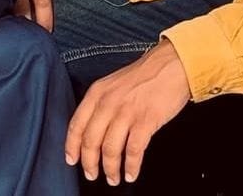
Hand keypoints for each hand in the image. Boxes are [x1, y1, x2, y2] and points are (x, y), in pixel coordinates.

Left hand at [65, 40, 190, 185]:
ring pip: (110, 149)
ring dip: (110, 169)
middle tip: (92, 175)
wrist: (170, 65)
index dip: (72, 146)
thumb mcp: (112, 84)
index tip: (72, 160)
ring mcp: (127, 112)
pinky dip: (131, 166)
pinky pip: (134, 151)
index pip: (76, 125)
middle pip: (91, 141)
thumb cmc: (143, 76)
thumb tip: (91, 131)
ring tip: (113, 178)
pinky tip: (131, 173)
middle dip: (89, 163)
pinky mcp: (146, 120)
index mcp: (97, 93)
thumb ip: (100, 104)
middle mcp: (108, 103)